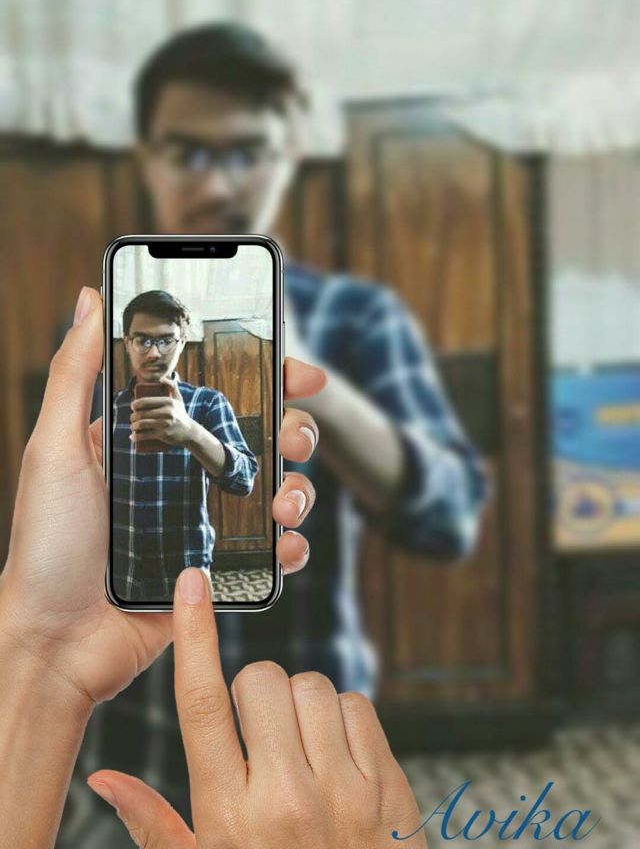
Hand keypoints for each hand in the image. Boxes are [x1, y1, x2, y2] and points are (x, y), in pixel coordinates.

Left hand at [0, 287, 326, 710]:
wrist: (55, 642)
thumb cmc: (46, 544)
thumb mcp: (54, 448)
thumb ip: (75, 372)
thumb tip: (90, 297)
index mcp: (151, 438)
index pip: (218, 393)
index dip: (265, 377)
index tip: (298, 370)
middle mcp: (184, 474)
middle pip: (262, 436)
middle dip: (294, 430)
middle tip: (294, 438)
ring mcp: (205, 521)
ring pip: (277, 488)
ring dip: (299, 487)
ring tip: (285, 502)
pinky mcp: (217, 569)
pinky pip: (272, 550)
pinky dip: (291, 544)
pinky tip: (285, 545)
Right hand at [87, 567, 426, 847]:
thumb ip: (155, 824)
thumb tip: (105, 778)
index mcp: (230, 817)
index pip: (202, 705)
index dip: (194, 636)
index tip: (191, 585)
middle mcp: (287, 799)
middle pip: (261, 680)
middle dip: (254, 691)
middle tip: (259, 732)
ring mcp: (345, 791)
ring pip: (313, 686)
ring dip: (299, 704)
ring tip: (298, 750)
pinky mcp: (389, 787)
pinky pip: (358, 706)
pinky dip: (342, 718)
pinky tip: (334, 756)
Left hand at [130, 376, 194, 446]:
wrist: (189, 432)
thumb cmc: (181, 414)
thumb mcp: (178, 399)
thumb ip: (172, 386)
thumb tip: (161, 379)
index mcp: (168, 402)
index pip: (145, 401)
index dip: (135, 404)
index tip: (133, 407)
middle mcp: (167, 412)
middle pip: (141, 413)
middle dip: (133, 417)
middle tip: (132, 418)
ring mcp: (164, 424)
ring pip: (141, 424)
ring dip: (133, 426)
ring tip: (133, 426)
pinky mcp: (163, 434)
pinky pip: (145, 435)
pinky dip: (136, 436)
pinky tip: (133, 436)